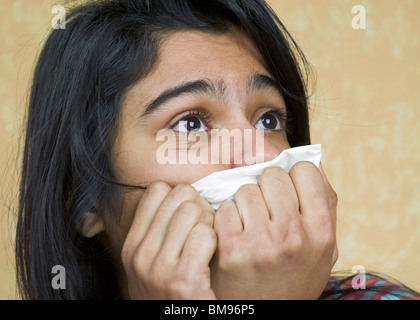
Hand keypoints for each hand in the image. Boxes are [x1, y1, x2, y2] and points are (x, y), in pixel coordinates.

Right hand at [121, 181, 216, 299]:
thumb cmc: (172, 294)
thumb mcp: (150, 265)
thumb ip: (155, 231)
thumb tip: (174, 192)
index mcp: (132, 245)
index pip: (157, 190)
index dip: (179, 196)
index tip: (188, 215)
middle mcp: (140, 254)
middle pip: (180, 195)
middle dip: (199, 205)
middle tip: (204, 227)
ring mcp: (159, 268)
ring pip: (194, 210)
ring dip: (209, 222)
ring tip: (209, 242)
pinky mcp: (183, 279)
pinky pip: (205, 234)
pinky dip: (214, 240)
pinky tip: (212, 255)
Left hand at [210, 161, 337, 298]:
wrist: (265, 312)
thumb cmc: (293, 274)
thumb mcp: (323, 246)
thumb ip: (324, 204)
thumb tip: (311, 162)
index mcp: (321, 231)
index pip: (305, 170)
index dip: (294, 177)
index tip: (288, 190)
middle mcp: (292, 235)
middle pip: (272, 175)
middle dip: (267, 187)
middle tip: (267, 209)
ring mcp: (259, 242)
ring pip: (246, 189)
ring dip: (245, 202)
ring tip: (251, 225)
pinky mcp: (230, 247)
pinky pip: (225, 207)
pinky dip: (227, 217)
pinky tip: (234, 234)